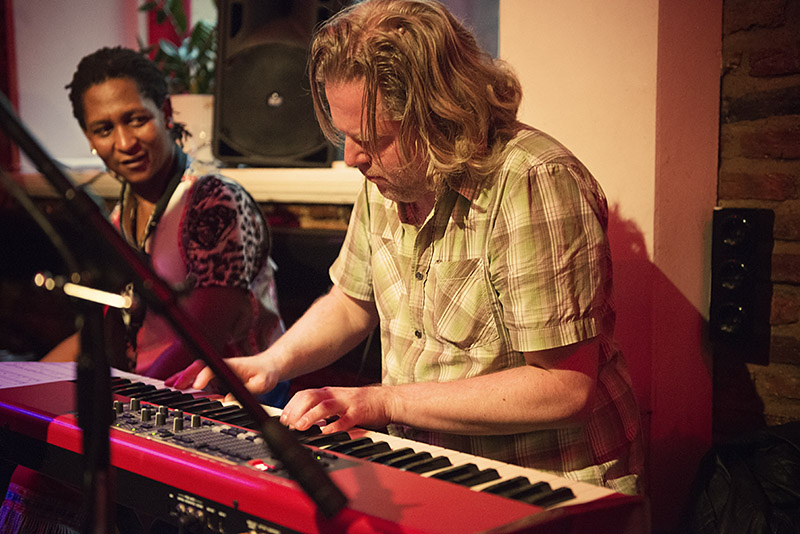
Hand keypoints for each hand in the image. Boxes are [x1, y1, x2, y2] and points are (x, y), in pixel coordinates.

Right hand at [164, 354, 278, 395]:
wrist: (271, 366)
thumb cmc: (266, 374)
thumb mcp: (261, 385)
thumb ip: (246, 392)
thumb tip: (228, 400)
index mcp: (232, 365)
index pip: (213, 368)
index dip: (204, 376)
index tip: (197, 385)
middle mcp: (223, 365)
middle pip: (200, 367)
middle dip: (186, 375)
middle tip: (173, 385)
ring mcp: (219, 369)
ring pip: (196, 370)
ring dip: (183, 377)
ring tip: (168, 384)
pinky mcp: (218, 374)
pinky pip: (200, 375)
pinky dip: (188, 379)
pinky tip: (178, 385)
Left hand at [280, 385, 392, 433]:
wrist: (386, 400)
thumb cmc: (360, 403)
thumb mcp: (337, 401)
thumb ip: (321, 408)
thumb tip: (300, 419)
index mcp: (328, 392)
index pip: (304, 394)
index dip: (291, 406)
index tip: (282, 419)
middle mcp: (335, 395)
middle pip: (310, 397)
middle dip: (296, 410)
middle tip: (288, 424)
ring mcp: (347, 403)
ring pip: (324, 406)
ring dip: (309, 417)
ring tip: (300, 427)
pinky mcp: (359, 413)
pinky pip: (344, 420)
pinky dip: (333, 426)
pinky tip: (325, 433)